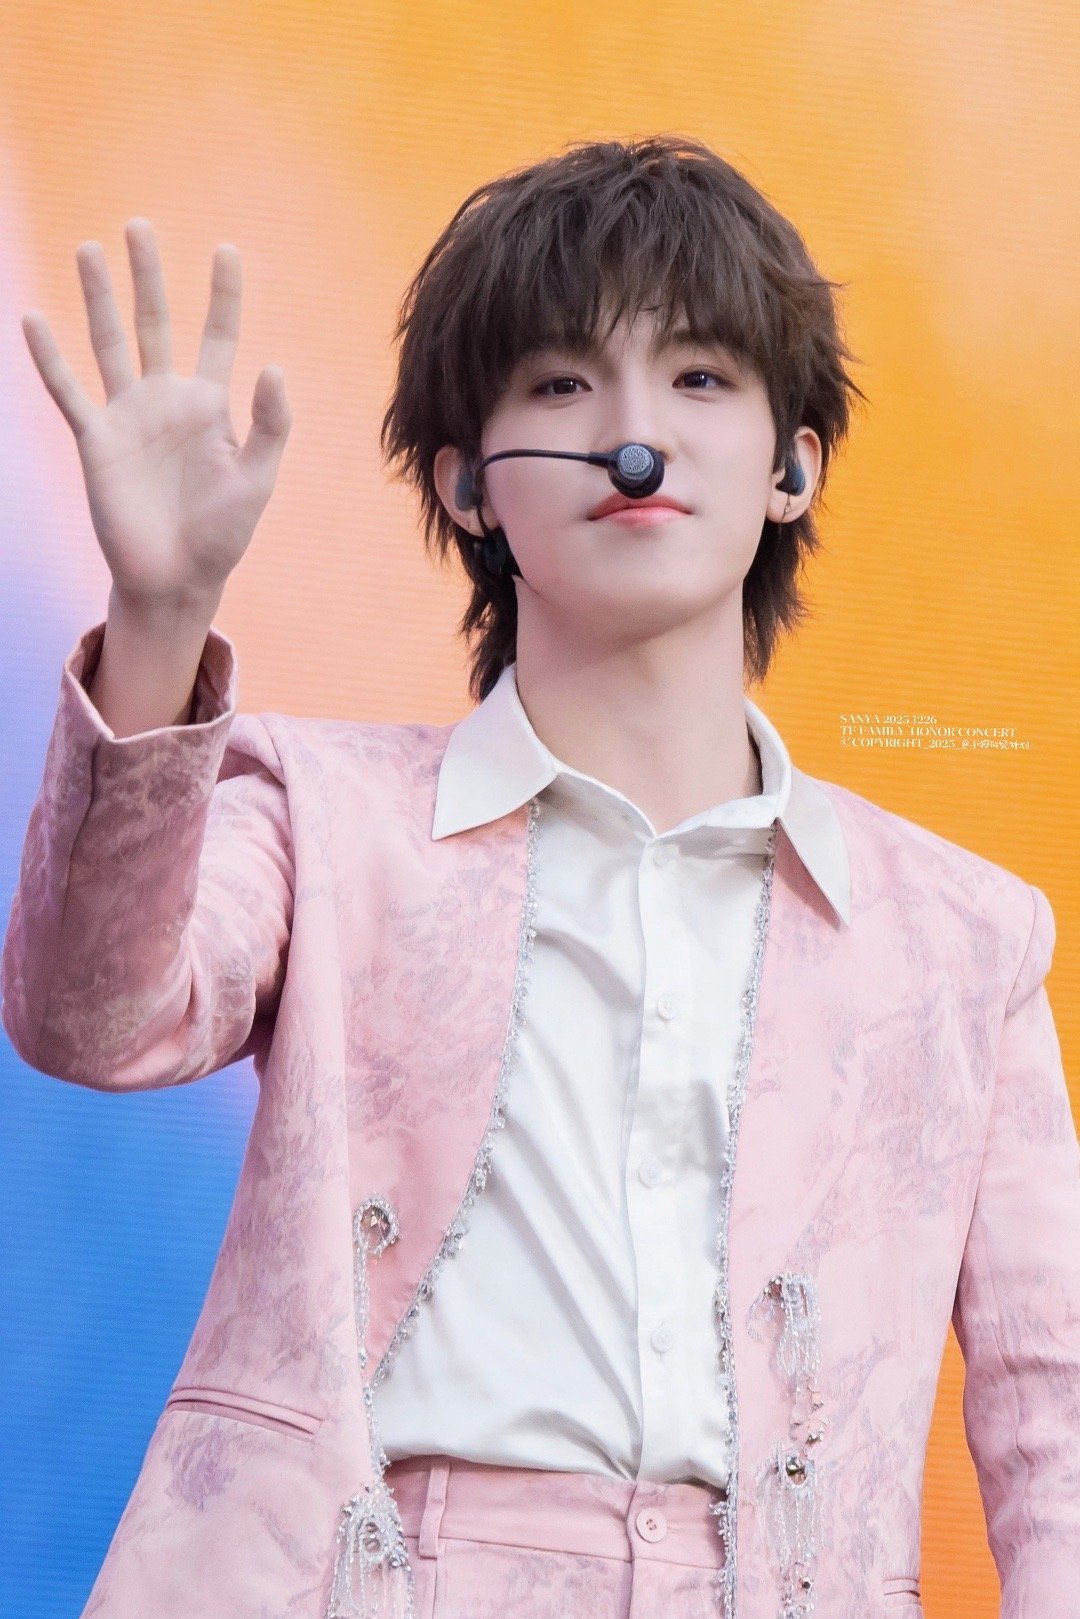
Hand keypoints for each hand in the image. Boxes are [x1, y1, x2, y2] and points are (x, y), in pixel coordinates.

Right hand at [21, 217, 291, 609]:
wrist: (176, 578)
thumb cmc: (222, 534)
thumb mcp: (257, 479)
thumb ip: (270, 425)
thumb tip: (274, 366)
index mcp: (210, 405)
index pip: (219, 335)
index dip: (223, 294)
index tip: (227, 248)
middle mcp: (166, 400)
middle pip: (155, 322)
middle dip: (148, 276)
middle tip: (139, 225)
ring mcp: (128, 417)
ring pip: (109, 343)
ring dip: (99, 298)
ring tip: (90, 248)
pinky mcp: (96, 441)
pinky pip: (69, 392)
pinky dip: (50, 358)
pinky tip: (34, 319)